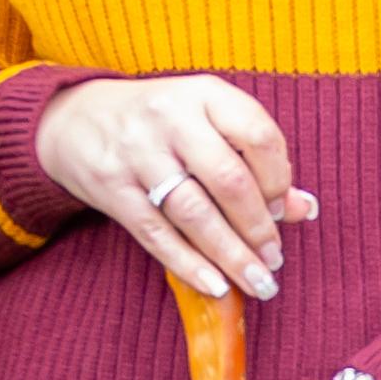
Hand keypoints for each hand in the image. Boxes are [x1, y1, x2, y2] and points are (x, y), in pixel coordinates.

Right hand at [34, 69, 318, 301]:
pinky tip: (216, 285)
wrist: (75, 120)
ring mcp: (137, 153)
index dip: (277, 178)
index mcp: (204, 93)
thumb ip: (255, 161)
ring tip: (257, 281)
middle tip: (274, 259)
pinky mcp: (112, 188)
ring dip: (231, 254)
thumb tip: (304, 209)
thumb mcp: (207, 123)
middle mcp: (170, 118)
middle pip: (228, 179)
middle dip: (258, 227)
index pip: (257, 134)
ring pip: (194, 212)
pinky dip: (190, 265)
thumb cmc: (160, 124)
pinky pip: (157, 234)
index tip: (281, 209)